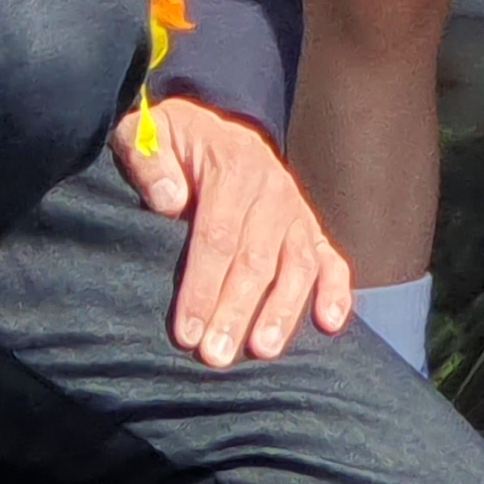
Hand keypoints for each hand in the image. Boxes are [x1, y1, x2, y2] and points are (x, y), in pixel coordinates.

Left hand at [114, 95, 353, 366]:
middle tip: (216, 355)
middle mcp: (272, 189)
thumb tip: (168, 200)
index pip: (218, 236)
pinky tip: (328, 324)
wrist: (210, 128)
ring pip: (296, 265)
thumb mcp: (147, 133)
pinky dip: (335, 290)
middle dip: (236, 310)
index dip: (202, 286)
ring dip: (281, 310)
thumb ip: (149, 159)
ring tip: (263, 350)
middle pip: (256, 259)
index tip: (187, 330)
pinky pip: (330, 259)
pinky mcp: (308, 227)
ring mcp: (295, 210)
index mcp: (233, 167)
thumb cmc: (172, 141)